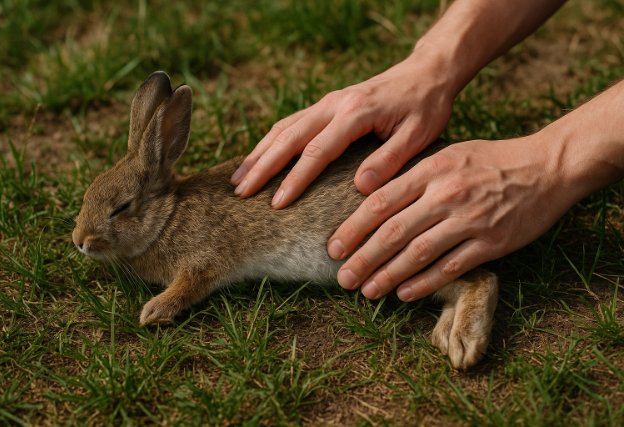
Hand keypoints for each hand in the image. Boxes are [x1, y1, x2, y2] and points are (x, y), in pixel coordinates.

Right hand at [230, 56, 454, 205]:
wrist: (427, 72)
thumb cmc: (426, 106)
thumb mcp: (419, 134)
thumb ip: (390, 160)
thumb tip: (360, 187)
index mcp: (355, 112)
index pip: (317, 150)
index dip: (295, 179)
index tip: (277, 203)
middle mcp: (334, 104)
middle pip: (288, 137)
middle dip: (262, 166)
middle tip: (240, 193)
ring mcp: (327, 103)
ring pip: (283, 128)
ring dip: (259, 153)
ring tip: (238, 179)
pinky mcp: (327, 105)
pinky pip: (291, 123)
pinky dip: (270, 142)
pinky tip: (259, 158)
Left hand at [327, 135, 579, 300]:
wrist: (546, 167)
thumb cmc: (490, 160)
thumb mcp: (447, 155)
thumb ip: (412, 176)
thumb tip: (371, 199)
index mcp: (430, 170)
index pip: (380, 202)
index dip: (353, 228)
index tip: (333, 248)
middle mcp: (446, 194)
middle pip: (393, 232)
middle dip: (363, 259)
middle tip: (343, 279)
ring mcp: (469, 219)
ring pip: (418, 253)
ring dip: (388, 275)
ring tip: (367, 291)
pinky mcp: (491, 242)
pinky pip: (451, 267)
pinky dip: (424, 283)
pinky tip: (404, 294)